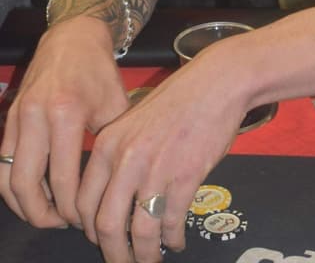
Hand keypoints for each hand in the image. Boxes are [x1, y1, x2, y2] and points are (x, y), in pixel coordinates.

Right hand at [0, 16, 128, 228]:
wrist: (74, 36)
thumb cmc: (99, 72)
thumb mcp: (115, 106)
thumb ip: (109, 146)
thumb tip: (112, 188)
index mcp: (65, 115)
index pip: (62, 180)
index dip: (71, 208)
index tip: (84, 219)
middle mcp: (35, 118)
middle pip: (27, 186)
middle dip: (43, 214)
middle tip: (63, 223)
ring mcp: (17, 118)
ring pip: (7, 178)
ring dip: (23, 205)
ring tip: (47, 214)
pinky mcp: (8, 118)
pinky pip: (2, 163)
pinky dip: (14, 184)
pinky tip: (34, 192)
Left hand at [76, 39, 249, 262]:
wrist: (217, 82)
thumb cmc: (180, 99)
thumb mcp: (135, 121)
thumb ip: (119, 156)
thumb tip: (113, 199)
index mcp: (108, 144)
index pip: (84, 203)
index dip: (91, 231)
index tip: (102, 240)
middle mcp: (126, 160)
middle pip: (107, 226)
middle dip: (114, 254)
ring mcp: (155, 170)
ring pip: (139, 232)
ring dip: (144, 256)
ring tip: (151, 261)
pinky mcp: (185, 177)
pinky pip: (171, 222)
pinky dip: (173, 239)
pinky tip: (176, 241)